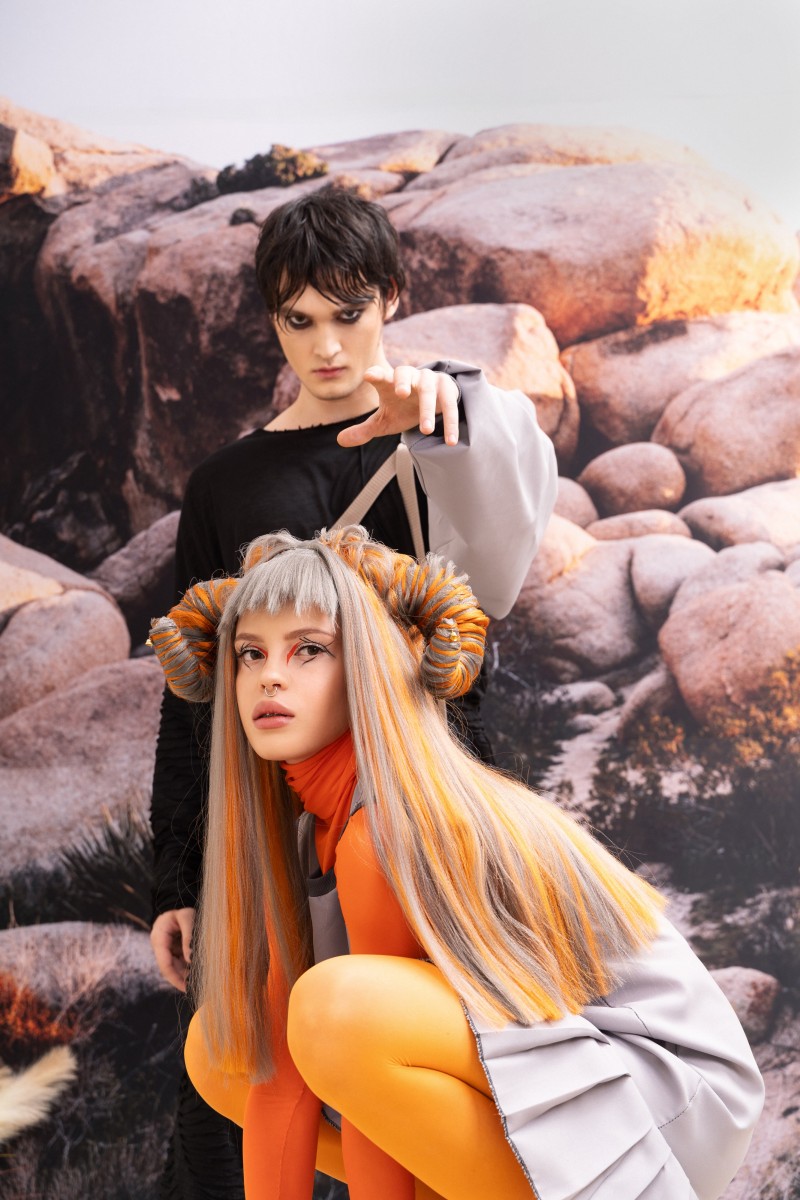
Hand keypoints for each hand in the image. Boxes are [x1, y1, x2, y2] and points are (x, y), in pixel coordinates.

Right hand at [150, 907, 194, 991]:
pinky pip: (181, 961)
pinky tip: (200, 973)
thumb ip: (188, 937)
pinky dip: (189, 968)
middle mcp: (161, 946)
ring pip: (176, 967)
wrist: (179, 900)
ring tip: (201, 983)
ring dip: (187, 975)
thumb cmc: (183, 907)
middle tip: (198, 989)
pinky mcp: (174, 948)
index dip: (175, 979)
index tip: (187, 988)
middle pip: (170, 969)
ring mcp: (167, 948)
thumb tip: (191, 960)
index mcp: (159, 939)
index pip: (165, 965)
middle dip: (182, 979)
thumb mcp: (187, 917)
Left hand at [337, 365, 460, 447]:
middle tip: (400, 393)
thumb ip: (364, 430)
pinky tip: (450, 441)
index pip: (381, 375)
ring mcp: (429, 380)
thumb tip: (340, 440)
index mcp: (390, 383)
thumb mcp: (384, 421)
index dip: (376, 374)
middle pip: (404, 373)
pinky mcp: (447, 389)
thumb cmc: (403, 409)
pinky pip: (450, 404)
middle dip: (402, 382)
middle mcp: (409, 377)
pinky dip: (451, 422)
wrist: (431, 404)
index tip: (369, 376)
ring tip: (426, 431)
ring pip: (428, 391)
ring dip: (428, 410)